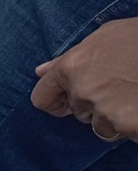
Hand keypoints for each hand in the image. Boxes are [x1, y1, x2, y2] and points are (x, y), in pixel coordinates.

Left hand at [31, 17, 137, 141]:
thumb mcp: (105, 37)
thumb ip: (70, 57)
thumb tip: (41, 72)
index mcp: (71, 68)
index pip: (42, 98)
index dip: (55, 100)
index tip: (65, 102)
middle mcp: (83, 93)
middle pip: (78, 112)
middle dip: (94, 103)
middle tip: (120, 85)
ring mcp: (106, 112)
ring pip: (101, 126)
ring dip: (115, 116)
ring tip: (133, 93)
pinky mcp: (129, 127)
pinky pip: (125, 133)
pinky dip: (134, 124)